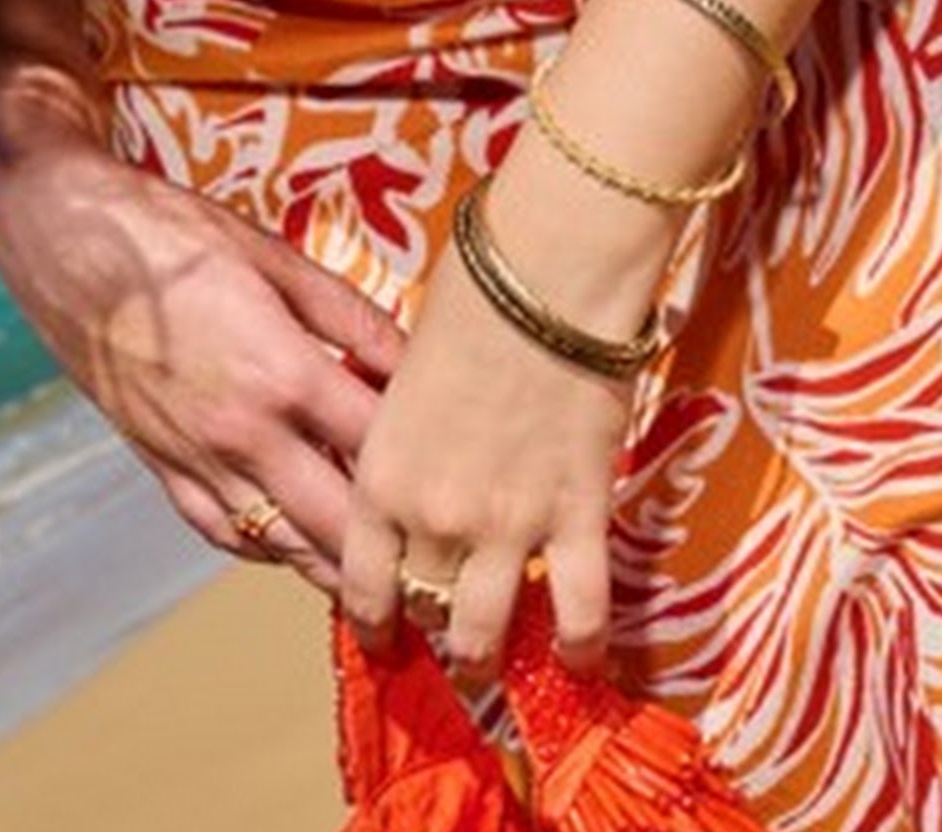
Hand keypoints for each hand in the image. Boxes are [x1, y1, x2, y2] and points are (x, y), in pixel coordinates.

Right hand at [0, 129, 405, 593]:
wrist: (62, 240)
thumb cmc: (169, 235)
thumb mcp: (272, 256)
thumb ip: (350, 315)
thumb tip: (416, 358)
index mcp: (280, 371)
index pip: (382, 448)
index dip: (434, 469)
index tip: (472, 479)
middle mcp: (241, 432)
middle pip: (344, 526)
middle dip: (401, 556)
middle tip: (450, 568)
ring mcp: (196, 457)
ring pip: (287, 547)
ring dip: (342, 569)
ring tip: (393, 579)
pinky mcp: (159, 465)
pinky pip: (227, 533)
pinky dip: (272, 549)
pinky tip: (300, 540)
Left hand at [339, 221, 638, 679]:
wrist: (541, 282)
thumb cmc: (466, 305)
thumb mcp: (402, 377)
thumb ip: (399, 441)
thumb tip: (401, 473)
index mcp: (382, 473)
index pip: (361, 578)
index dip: (371, 616)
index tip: (379, 633)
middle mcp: (434, 514)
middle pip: (425, 607)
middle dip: (432, 629)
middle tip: (444, 636)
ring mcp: (507, 524)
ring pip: (488, 629)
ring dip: (488, 651)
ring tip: (492, 657)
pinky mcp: (576, 516)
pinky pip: (578, 609)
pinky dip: (580, 644)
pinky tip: (579, 659)